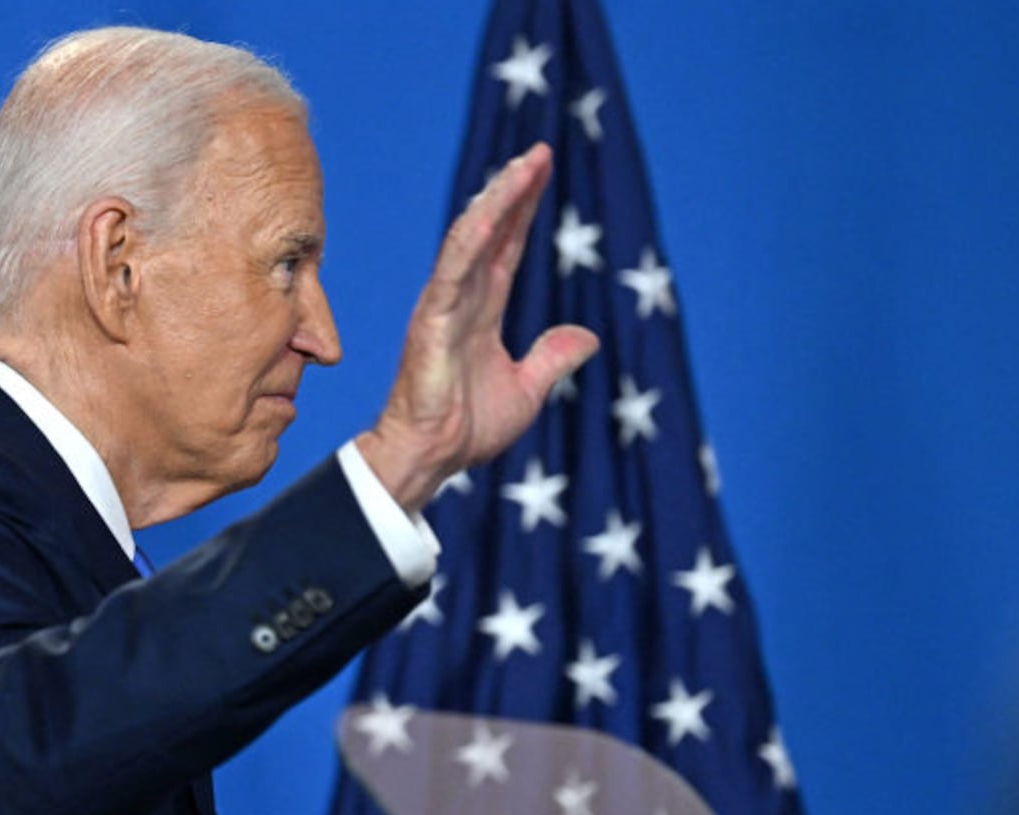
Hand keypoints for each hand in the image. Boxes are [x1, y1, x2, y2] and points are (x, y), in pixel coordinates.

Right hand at [357, 144, 599, 512]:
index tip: (542, 169)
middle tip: (539, 152)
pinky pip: (451, 273)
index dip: (524, 208)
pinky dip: (470, 243)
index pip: (507, 247)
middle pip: (491, 231)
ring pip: (470, 240)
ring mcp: (443, 306)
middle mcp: (461, 298)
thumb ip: (552, 358)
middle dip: (513, 191)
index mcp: (482, 309)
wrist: (434, 456)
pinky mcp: (431, 322)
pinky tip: (490, 215)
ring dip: (497, 202)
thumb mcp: (527, 389)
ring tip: (522, 168)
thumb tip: (587, 336)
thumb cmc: (466, 428)